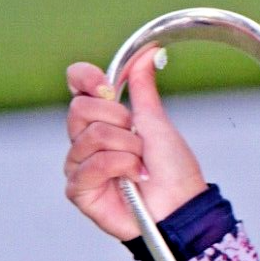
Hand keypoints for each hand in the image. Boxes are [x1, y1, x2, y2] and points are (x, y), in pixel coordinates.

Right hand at [64, 46, 207, 240]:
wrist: (183, 207)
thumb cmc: (173, 172)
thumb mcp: (157, 122)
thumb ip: (143, 88)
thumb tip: (148, 53)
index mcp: (101, 120)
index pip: (76, 86)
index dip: (86, 78)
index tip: (106, 85)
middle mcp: (85, 140)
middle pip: (81, 108)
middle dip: (120, 122)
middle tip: (139, 141)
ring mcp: (79, 165)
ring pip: (92, 136)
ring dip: (128, 149)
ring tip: (142, 165)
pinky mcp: (78, 189)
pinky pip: (93, 164)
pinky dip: (122, 168)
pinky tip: (136, 179)